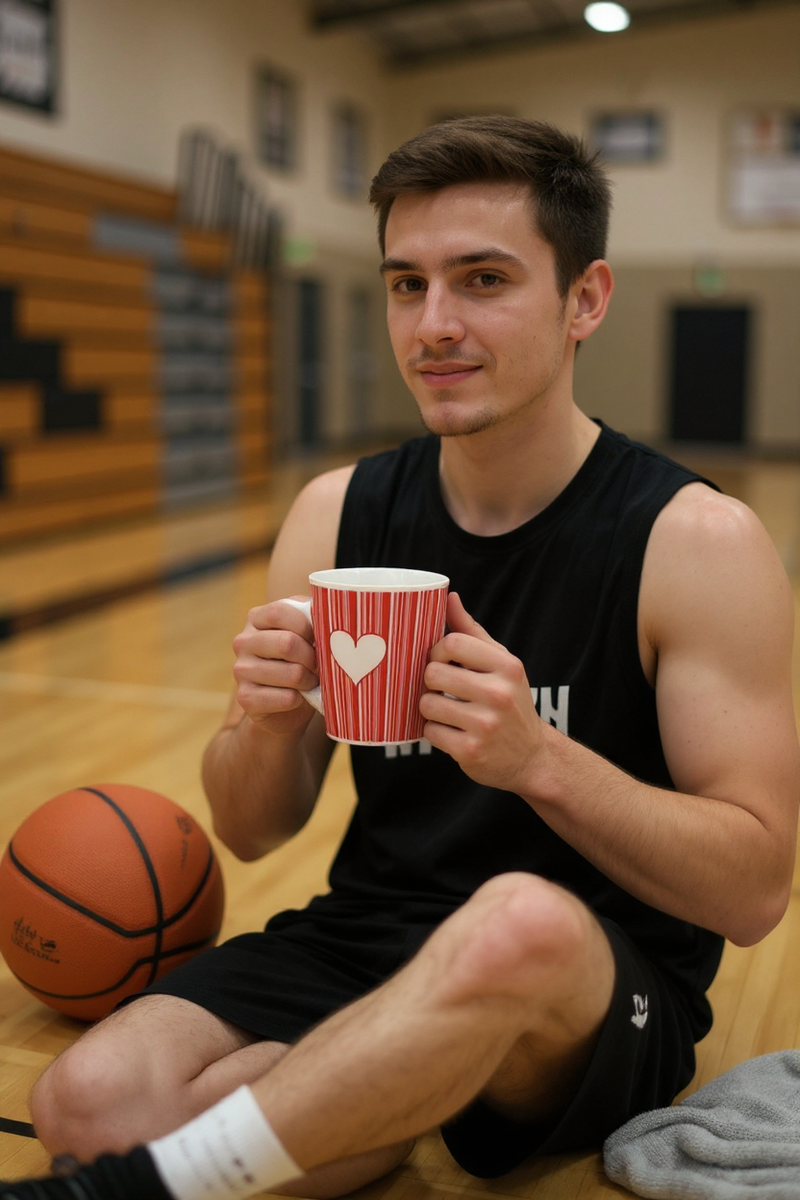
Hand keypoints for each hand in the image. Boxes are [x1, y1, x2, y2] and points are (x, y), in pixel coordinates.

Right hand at [232, 598, 319, 735]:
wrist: (286, 705)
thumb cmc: (300, 661)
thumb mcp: (306, 634)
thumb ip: (314, 619)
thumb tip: (328, 614)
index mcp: (256, 618)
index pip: (280, 612)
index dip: (307, 625)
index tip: (319, 637)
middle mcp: (243, 642)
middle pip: (287, 643)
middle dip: (312, 657)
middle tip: (318, 665)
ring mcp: (241, 670)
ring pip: (292, 673)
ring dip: (310, 680)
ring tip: (310, 681)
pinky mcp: (246, 697)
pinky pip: (287, 698)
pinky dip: (301, 700)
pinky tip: (298, 697)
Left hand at [420, 593, 543, 792]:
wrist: (532, 756)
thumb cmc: (510, 701)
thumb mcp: (501, 664)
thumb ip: (472, 632)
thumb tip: (450, 597)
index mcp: (507, 666)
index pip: (452, 642)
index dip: (437, 650)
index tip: (441, 661)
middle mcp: (499, 694)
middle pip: (433, 672)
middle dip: (430, 681)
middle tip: (442, 689)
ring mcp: (486, 725)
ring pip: (427, 703)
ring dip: (430, 709)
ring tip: (447, 712)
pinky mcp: (471, 751)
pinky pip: (430, 732)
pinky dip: (435, 733)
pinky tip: (452, 732)